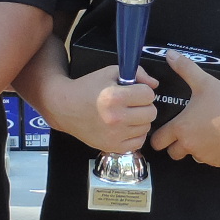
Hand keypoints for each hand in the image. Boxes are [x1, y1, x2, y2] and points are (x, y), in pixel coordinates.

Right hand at [37, 65, 158, 155]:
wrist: (65, 108)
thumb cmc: (87, 88)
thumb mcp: (110, 72)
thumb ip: (136, 73)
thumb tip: (154, 84)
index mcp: (114, 97)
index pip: (148, 95)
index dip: (142, 91)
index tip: (134, 91)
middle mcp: (115, 118)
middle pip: (151, 112)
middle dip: (144, 105)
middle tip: (131, 103)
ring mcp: (114, 135)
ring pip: (146, 127)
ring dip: (140, 120)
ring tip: (126, 114)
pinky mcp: (112, 146)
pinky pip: (139, 142)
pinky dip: (135, 134)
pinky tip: (125, 127)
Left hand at [147, 53, 219, 166]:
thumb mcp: (203, 82)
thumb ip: (185, 68)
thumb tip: (169, 54)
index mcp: (180, 128)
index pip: (158, 142)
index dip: (159, 137)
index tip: (165, 131)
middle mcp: (189, 146)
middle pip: (173, 153)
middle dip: (176, 145)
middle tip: (186, 132)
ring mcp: (204, 156)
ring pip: (192, 156)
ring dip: (195, 148)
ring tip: (206, 133)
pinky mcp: (218, 162)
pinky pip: (209, 160)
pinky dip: (211, 153)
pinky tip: (219, 140)